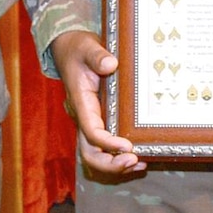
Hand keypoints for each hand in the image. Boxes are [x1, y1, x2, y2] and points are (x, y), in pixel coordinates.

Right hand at [51, 30, 142, 175]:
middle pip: (89, 152)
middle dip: (109, 163)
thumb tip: (110, 65)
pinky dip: (119, 156)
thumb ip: (97, 56)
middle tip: (133, 161)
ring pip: (96, 153)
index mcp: (81, 103)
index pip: (90, 130)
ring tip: (140, 164)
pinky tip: (140, 158)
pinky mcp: (101, 120)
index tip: (127, 146)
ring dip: (115, 165)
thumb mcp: (87, 47)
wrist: (71, 50)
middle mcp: (85, 117)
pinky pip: (106, 146)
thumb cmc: (79, 49)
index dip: (107, 142)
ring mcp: (92, 121)